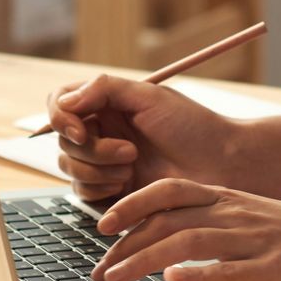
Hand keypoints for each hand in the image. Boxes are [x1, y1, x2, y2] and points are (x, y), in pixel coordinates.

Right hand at [43, 75, 240, 202]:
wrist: (220, 166)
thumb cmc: (192, 127)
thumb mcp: (150, 97)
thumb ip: (105, 89)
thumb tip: (65, 100)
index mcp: (108, 103)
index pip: (60, 103)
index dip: (60, 117)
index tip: (79, 130)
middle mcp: (102, 130)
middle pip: (63, 139)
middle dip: (92, 149)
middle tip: (131, 153)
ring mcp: (103, 161)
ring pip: (69, 166)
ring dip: (97, 170)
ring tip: (133, 167)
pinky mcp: (109, 190)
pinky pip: (82, 191)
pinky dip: (100, 189)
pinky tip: (128, 185)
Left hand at [90, 178, 280, 280]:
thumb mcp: (251, 216)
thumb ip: (215, 222)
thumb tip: (171, 240)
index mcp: (228, 199)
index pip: (169, 192)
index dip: (131, 204)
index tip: (102, 224)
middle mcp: (234, 214)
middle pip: (168, 220)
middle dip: (126, 244)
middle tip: (98, 269)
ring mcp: (251, 239)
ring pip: (188, 242)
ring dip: (145, 259)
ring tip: (116, 278)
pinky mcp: (270, 266)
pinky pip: (229, 269)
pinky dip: (198, 274)